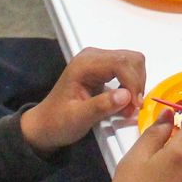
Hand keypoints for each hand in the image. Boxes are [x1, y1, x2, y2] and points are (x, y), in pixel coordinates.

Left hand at [18, 46, 146, 153]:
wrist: (45, 125)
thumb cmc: (58, 123)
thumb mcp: (77, 119)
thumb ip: (101, 106)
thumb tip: (126, 95)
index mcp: (84, 64)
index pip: (120, 63)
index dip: (133, 83)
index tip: (135, 106)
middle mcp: (93, 56)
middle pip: (130, 59)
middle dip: (137, 83)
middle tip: (132, 107)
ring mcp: (98, 60)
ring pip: (132, 62)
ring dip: (136, 84)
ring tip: (129, 106)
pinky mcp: (103, 67)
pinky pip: (128, 69)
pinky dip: (132, 84)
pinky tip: (125, 101)